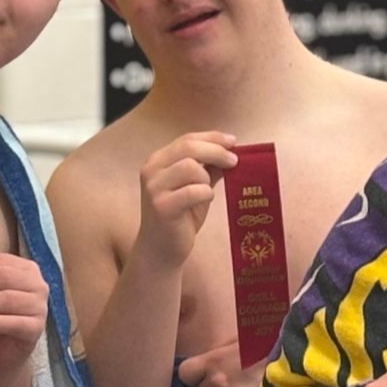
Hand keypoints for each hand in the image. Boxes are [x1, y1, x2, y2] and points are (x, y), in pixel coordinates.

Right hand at [135, 132, 236, 267]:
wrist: (161, 249)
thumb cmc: (180, 217)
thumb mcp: (194, 187)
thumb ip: (207, 169)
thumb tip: (231, 152)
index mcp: (158, 161)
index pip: (187, 139)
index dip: (212, 137)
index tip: (233, 141)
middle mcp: (151, 170)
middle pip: (188, 147)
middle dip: (216, 151)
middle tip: (234, 161)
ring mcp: (154, 188)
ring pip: (190, 167)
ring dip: (207, 177)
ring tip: (208, 190)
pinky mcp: (162, 207)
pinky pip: (193, 191)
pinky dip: (206, 193)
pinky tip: (205, 200)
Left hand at [177, 339, 263, 386]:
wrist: (299, 367)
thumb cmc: (271, 347)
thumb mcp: (243, 338)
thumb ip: (221, 349)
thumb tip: (210, 355)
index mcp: (213, 361)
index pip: (184, 373)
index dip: (194, 374)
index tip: (204, 373)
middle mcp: (216, 385)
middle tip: (230, 384)